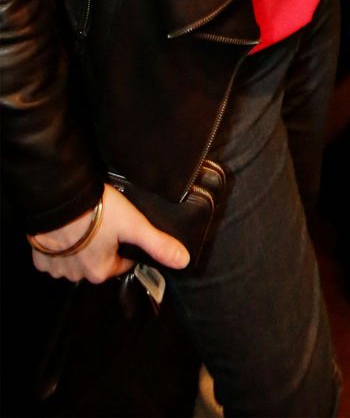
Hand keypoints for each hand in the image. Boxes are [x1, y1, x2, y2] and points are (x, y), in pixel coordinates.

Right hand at [29, 183, 189, 283]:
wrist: (59, 200)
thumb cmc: (97, 211)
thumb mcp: (133, 225)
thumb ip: (157, 243)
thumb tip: (183, 260)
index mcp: (100, 271)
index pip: (121, 264)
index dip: (126, 246)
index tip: (124, 229)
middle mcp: (77, 275)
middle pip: (98, 263)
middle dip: (103, 246)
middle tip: (104, 222)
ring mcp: (57, 268)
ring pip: (75, 261)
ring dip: (81, 246)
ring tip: (86, 223)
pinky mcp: (39, 257)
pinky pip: (53, 256)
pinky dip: (60, 246)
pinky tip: (66, 229)